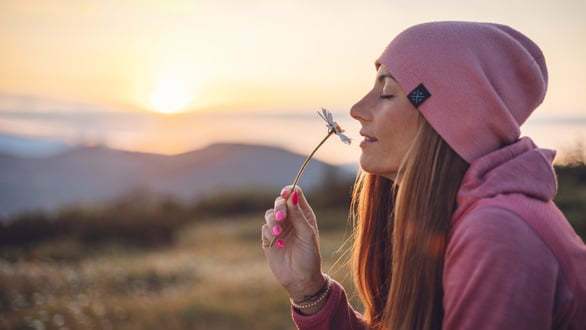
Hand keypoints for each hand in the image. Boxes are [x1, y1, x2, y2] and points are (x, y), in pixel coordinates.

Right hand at [262, 186, 324, 301]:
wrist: (300, 279)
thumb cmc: (309, 257)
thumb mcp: (307, 234)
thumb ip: (298, 215)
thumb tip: (291, 194)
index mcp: (303, 214)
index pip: (295, 194)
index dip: (289, 190)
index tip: (285, 193)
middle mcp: (291, 219)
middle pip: (280, 202)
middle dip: (279, 208)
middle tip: (281, 218)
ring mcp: (279, 228)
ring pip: (269, 214)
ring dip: (273, 222)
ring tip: (278, 234)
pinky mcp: (269, 239)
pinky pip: (264, 228)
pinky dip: (269, 233)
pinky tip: (278, 245)